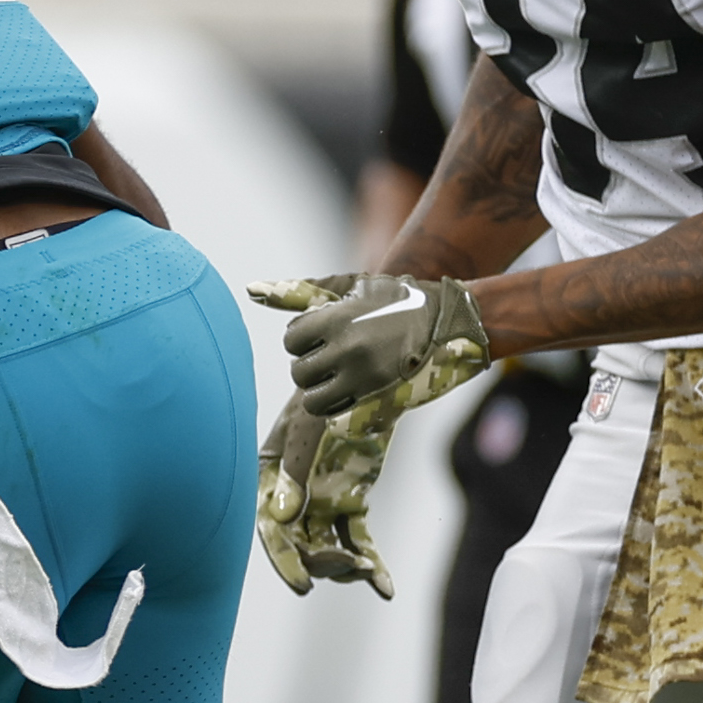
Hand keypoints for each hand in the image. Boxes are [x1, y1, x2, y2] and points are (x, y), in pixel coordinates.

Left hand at [255, 271, 490, 421]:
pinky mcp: (380, 400)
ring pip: (313, 399)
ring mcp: (365, 378)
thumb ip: (298, 291)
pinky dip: (337, 407)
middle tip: (334, 356)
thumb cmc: (395, 299)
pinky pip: (336, 416)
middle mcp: (348, 350)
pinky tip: (352, 391)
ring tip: (341, 375)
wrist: (452, 321)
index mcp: (337, 320)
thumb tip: (250, 289)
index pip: (291, 340)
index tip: (322, 334)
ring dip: (321, 389)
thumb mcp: (351, 287)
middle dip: (312, 365)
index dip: (304, 339)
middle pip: (299, 372)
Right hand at [256, 384, 411, 598]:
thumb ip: (293, 475)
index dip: (284, 561)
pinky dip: (372, 562)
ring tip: (369, 571)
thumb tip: (282, 517)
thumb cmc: (328, 399)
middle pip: (300, 545)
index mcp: (268, 480)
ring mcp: (321, 500)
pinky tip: (385, 589)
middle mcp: (290, 497)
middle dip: (322, 563)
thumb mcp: (306, 433)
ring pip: (328, 547)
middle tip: (351, 566)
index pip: (271, 530)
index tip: (303, 586)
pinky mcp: (349, 502)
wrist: (368, 377)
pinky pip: (357, 539)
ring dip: (347, 565)